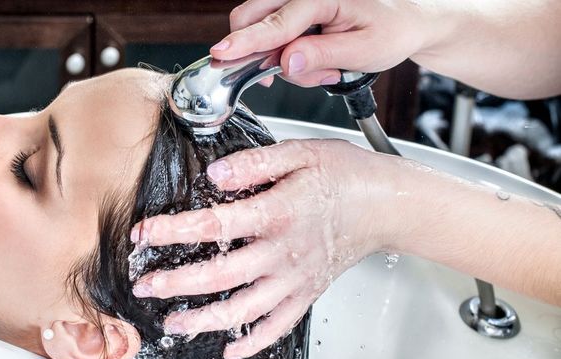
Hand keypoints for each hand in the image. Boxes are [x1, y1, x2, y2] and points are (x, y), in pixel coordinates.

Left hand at [130, 139, 397, 358]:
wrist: (389, 205)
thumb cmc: (346, 176)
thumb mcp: (301, 153)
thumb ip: (254, 163)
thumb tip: (213, 175)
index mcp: (278, 213)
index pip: (215, 225)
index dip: (173, 231)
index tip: (143, 233)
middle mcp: (284, 252)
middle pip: (221, 275)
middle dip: (176, 284)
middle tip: (143, 286)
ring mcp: (296, 279)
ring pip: (245, 310)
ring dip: (204, 320)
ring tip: (172, 324)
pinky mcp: (307, 294)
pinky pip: (278, 327)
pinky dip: (253, 344)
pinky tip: (228, 350)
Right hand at [213, 0, 440, 86]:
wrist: (408, 19)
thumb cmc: (393, 29)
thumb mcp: (364, 50)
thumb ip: (323, 55)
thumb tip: (288, 61)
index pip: (277, 23)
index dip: (248, 42)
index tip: (223, 54)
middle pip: (253, 16)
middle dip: (255, 51)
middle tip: (274, 76)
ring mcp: (298, 0)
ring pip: (260, 27)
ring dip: (276, 56)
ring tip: (320, 69)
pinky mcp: (296, 11)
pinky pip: (273, 32)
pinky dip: (284, 52)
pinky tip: (313, 61)